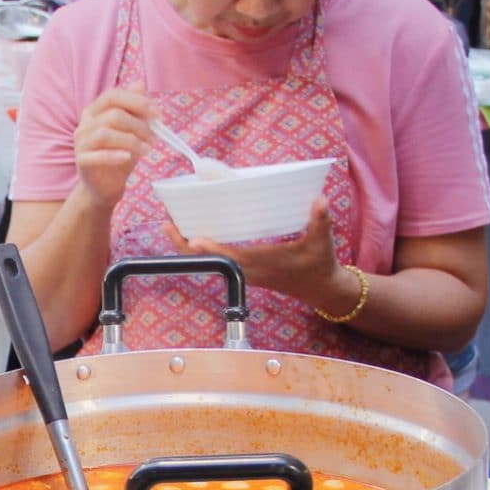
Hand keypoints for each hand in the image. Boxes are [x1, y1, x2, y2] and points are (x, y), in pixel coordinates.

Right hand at [73, 88, 155, 210]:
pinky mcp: (81, 161)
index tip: (156, 113)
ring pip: (105, 133)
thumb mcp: (131, 130)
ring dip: (131, 141)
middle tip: (153, 137)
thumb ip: (134, 108)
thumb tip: (140, 84)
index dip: (136, 101)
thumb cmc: (119, 155)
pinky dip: (115, 155)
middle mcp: (84, 124)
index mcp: (94, 112)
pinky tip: (128, 158)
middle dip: (139, 125)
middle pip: (113, 115)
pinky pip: (98, 154)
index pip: (112, 96)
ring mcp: (80, 143)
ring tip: (146, 150)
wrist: (106, 185)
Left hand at [185, 199, 361, 315]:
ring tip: (171, 225)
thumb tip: (320, 201)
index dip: (213, 249)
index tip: (193, 239)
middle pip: (212, 261)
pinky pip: (217, 261)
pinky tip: (191, 234)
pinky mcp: (244, 271)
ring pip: (211, 262)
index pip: (233, 258)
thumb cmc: (320, 264)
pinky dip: (201, 249)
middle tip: (167, 224)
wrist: (320, 288)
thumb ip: (320, 221)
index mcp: (265, 263)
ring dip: (188, 248)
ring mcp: (245, 272)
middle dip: (186, 246)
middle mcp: (249, 270)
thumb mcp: (322, 242)